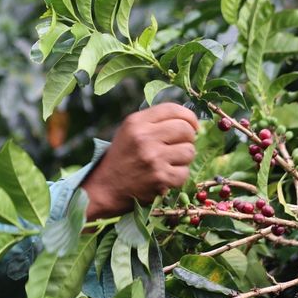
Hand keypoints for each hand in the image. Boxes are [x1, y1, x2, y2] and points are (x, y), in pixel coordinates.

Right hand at [82, 103, 198, 219]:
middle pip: (186, 129)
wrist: (104, 188)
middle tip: (180, 146)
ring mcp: (153, 158)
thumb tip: (189, 122)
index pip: (173, 109)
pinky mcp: (160, 178)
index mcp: (136, 122)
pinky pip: (185, 172)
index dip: (189, 116)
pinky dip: (178, 176)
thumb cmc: (121, 158)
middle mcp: (144, 137)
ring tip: (169, 162)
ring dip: (183, 158)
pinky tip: (165, 177)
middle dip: (189, 138)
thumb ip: (154, 122)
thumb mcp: (129, 132)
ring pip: (189, 151)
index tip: (193, 125)